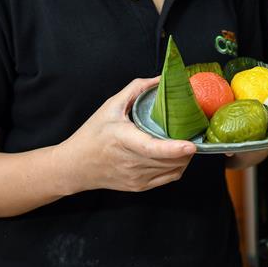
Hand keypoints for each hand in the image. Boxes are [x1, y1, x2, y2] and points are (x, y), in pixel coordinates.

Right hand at [52, 77, 195, 193]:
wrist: (75, 166)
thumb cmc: (92, 136)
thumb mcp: (110, 107)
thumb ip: (136, 90)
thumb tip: (160, 80)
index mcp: (123, 140)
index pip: (152, 148)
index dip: (174, 148)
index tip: (190, 144)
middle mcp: (131, 163)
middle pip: (169, 159)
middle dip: (187, 147)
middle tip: (192, 131)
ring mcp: (136, 177)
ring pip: (173, 170)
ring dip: (184, 157)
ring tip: (185, 141)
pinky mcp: (140, 186)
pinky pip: (168, 178)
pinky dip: (178, 166)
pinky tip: (176, 155)